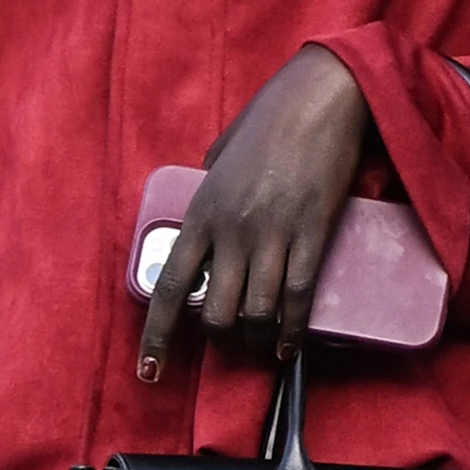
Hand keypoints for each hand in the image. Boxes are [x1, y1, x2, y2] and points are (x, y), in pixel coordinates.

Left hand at [137, 44, 368, 375]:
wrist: (319, 98)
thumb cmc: (270, 120)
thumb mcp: (221, 156)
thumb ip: (211, 192)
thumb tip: (210, 218)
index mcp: (201, 212)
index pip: (170, 286)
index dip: (157, 337)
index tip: (150, 372)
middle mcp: (230, 230)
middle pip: (214, 312)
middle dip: (222, 343)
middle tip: (233, 349)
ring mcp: (271, 235)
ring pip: (254, 313)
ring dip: (257, 342)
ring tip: (263, 350)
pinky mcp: (311, 234)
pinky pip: (295, 298)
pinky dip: (291, 330)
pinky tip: (289, 346)